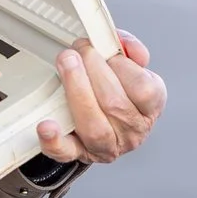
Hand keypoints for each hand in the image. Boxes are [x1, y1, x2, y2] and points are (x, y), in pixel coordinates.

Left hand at [36, 29, 165, 164]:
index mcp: (149, 108)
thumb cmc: (115, 91)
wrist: (100, 121)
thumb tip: (123, 44)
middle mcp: (132, 131)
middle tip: (79, 50)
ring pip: (93, 127)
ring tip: (66, 64)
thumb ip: (129, 51)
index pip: (145, 91)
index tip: (103, 49)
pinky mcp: (78, 154)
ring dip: (77, 92)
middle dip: (93, 71)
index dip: (123, 66)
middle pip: (115, 105)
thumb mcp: (129, 67)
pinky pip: (65, 152)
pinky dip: (54, 139)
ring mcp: (106, 146)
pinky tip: (47, 125)